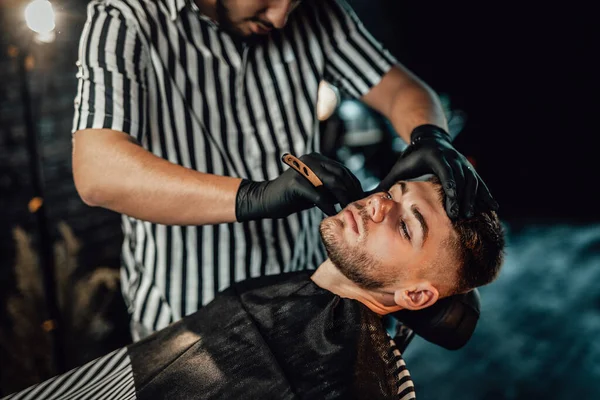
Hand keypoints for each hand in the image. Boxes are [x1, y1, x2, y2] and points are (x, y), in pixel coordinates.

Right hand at [236, 152, 363, 221]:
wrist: (266, 199)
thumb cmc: (294, 197)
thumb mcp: (317, 189)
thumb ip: (332, 188)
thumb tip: (356, 195)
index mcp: (317, 158)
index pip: (342, 170)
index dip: (354, 184)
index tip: (361, 198)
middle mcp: (311, 159)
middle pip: (340, 175)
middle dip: (351, 191)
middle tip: (357, 206)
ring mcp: (302, 169)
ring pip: (332, 183)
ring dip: (343, 198)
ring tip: (348, 210)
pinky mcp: (295, 183)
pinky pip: (318, 196)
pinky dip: (327, 206)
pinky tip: (332, 214)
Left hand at [378, 125, 498, 218]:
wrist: (430, 138)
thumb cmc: (411, 157)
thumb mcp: (399, 167)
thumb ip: (386, 183)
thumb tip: (369, 199)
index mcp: (436, 157)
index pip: (445, 174)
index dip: (450, 190)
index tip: (452, 206)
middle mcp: (454, 159)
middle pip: (461, 180)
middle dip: (463, 199)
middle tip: (462, 218)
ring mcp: (464, 164)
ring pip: (473, 182)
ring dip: (475, 199)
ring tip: (474, 217)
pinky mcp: (469, 170)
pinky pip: (480, 183)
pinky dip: (486, 195)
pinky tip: (494, 208)